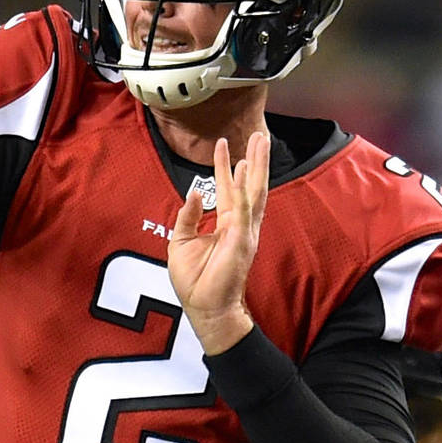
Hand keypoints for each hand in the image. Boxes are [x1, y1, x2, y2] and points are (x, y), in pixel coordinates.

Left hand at [168, 131, 269, 353]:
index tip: (223, 143)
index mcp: (225, 224)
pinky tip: (245, 171)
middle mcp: (239, 224)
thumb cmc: (195, 280)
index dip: (225, 166)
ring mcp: (244, 232)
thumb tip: (194, 192)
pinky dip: (245, 193)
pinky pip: (244, 213)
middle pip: (250, 185)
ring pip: (254, 192)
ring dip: (257, 167)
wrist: (205, 308)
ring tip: (260, 143)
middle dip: (254, 159)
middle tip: (259, 134)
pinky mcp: (241, 242)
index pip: (228, 189)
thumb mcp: (181, 242)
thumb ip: (188, 216)